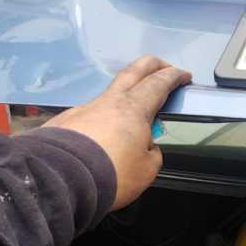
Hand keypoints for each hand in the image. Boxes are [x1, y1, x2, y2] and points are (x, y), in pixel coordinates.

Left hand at [44, 55, 190, 209]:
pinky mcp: (64, 122)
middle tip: (164, 67)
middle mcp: (109, 102)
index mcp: (134, 109)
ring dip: (125, 94)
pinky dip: (102, 117)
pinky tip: (101, 134)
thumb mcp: (147, 170)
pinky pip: (89, 114)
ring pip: (109, 94)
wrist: (61, 180)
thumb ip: (151, 152)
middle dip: (152, 65)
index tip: (184, 76)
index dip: (174, 77)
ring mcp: (83, 109)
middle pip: (133, 71)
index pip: (158, 83)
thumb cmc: (112, 174)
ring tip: (133, 109)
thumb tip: (145, 146)